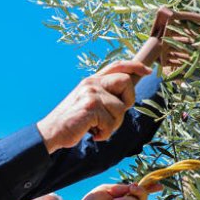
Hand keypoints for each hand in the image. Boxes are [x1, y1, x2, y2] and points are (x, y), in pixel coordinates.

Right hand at [36, 61, 151, 152]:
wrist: (51, 132)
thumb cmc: (73, 121)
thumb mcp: (88, 102)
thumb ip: (104, 96)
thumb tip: (125, 99)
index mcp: (92, 80)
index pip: (118, 65)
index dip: (135, 66)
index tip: (148, 71)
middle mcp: (92, 83)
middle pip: (126, 82)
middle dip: (128, 101)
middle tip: (114, 115)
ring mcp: (91, 94)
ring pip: (120, 109)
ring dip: (112, 125)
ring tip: (96, 128)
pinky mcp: (90, 107)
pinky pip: (111, 123)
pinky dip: (104, 134)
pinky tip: (92, 134)